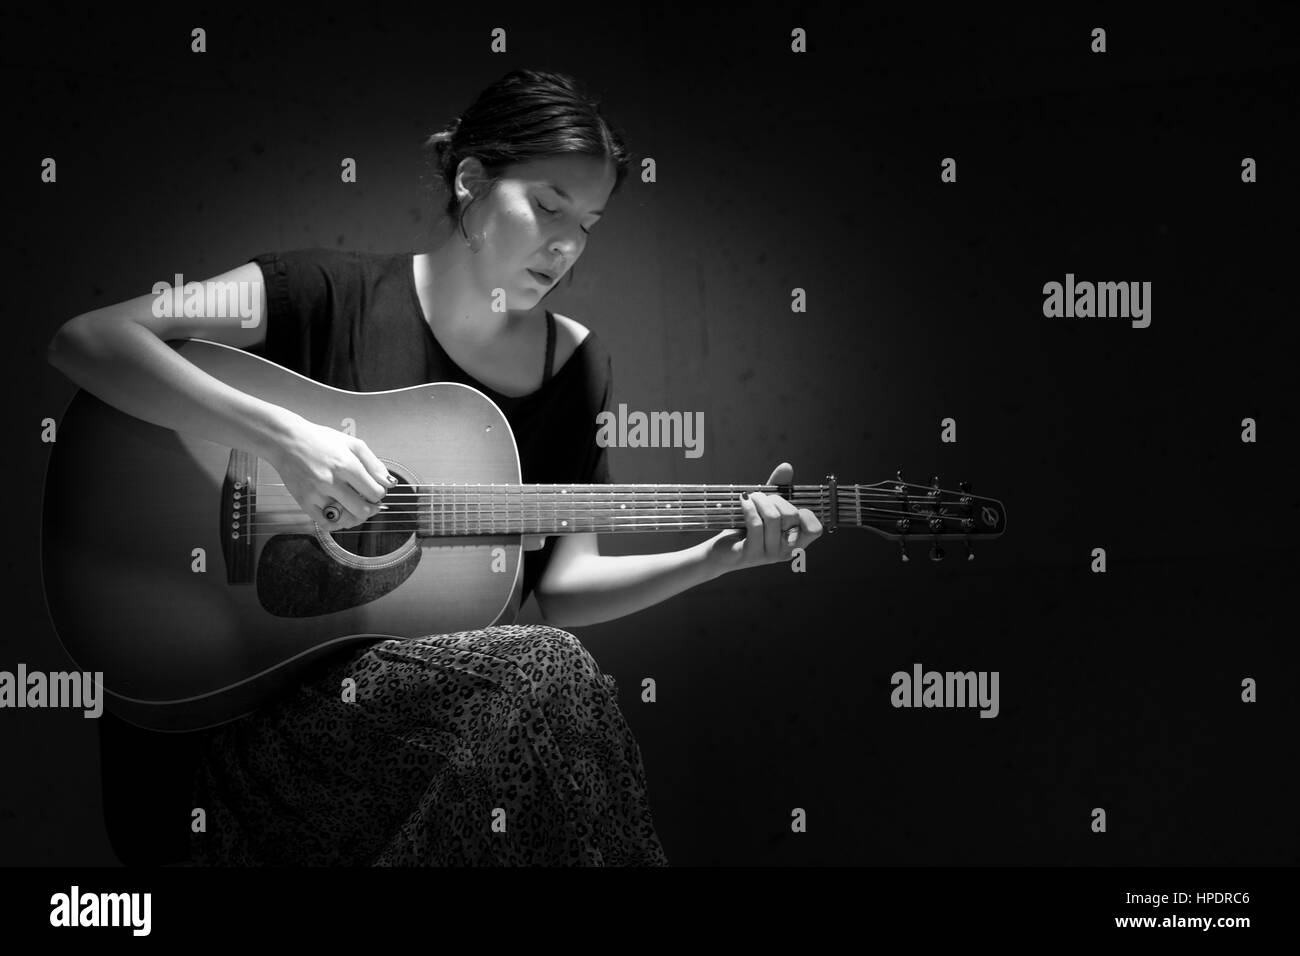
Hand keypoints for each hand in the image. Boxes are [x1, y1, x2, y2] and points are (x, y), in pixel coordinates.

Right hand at [267, 416, 395, 528]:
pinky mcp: (303, 501)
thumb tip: (390, 484)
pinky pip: (326, 524)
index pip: (375, 492)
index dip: (380, 493)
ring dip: (356, 518)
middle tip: (369, 502)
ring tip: (356, 509)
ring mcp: (316, 492)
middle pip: (363, 509)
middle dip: (372, 509)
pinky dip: (338, 523)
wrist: (286, 440)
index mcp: (346, 464)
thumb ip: (374, 464)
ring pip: (345, 519)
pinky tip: (341, 514)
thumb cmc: (321, 440)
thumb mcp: (352, 444)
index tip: (374, 489)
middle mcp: (331, 480)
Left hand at [704, 461, 822, 576]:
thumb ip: (779, 488)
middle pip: (791, 516)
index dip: (806, 514)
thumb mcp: (765, 507)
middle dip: (775, 499)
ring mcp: (768, 555)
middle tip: (761, 497)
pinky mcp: (750, 553)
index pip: (814, 529)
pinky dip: (749, 507)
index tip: (789, 505)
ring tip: (750, 497)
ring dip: (760, 500)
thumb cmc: (745, 528)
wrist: (719, 551)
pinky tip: (743, 501)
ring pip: (773, 518)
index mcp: (794, 543)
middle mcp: (784, 552)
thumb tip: (787, 467)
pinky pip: (756, 524)